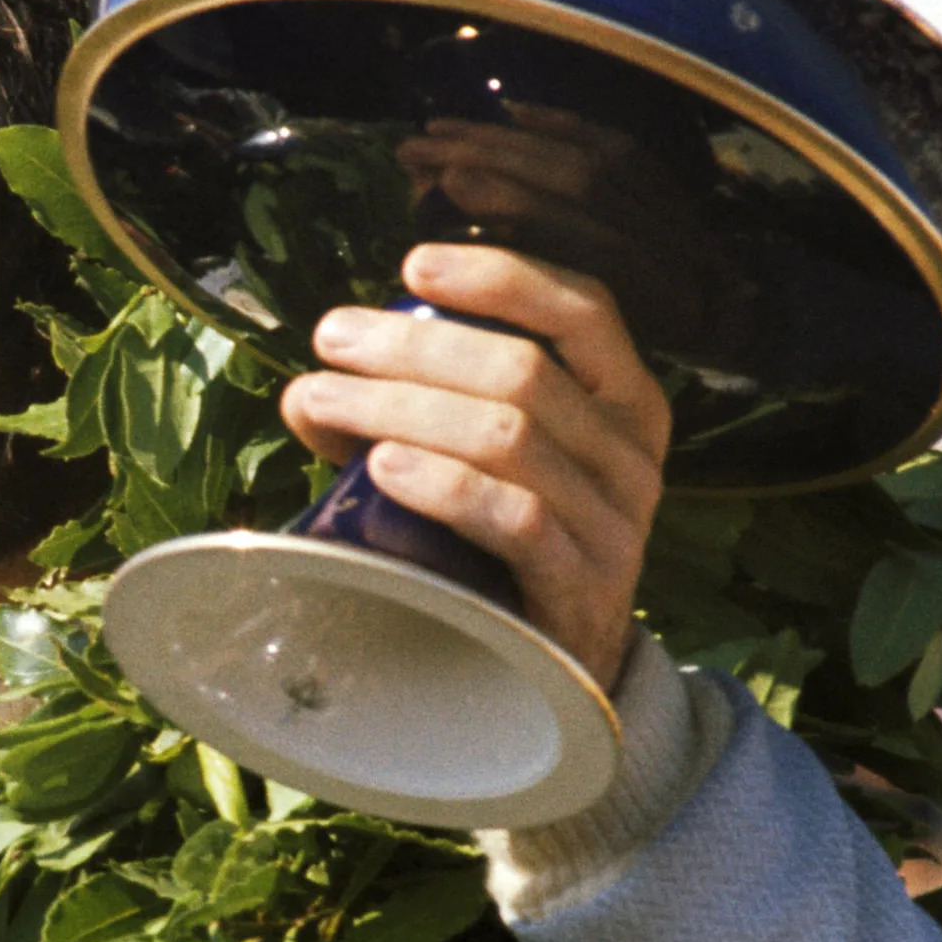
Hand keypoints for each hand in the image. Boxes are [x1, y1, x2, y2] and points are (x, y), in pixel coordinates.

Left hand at [277, 242, 671, 690]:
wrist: (556, 674)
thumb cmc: (506, 549)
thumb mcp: (482, 465)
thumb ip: (414, 415)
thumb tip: (308, 390)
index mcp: (624, 402)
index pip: (582, 310)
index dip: (501, 277)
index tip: (414, 267)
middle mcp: (633, 454)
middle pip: (523, 372)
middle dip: (412, 347)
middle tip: (331, 341)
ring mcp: (616, 524)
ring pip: (509, 437)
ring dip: (400, 408)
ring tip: (323, 400)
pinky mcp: (582, 589)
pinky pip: (514, 519)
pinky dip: (441, 484)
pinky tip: (382, 467)